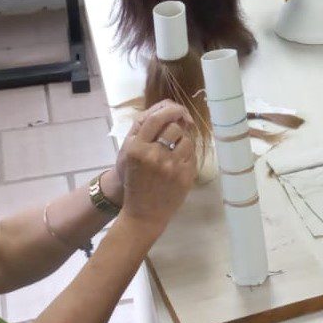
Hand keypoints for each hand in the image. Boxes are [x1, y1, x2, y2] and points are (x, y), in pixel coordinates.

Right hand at [114, 100, 197, 234]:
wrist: (143, 213)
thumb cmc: (136, 181)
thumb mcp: (130, 155)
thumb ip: (144, 133)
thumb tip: (168, 111)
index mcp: (136, 148)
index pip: (155, 119)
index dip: (169, 110)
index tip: (176, 110)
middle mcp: (153, 155)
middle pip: (173, 127)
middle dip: (176, 129)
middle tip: (174, 135)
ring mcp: (171, 166)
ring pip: (186, 140)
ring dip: (183, 142)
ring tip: (175, 152)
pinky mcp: (185, 175)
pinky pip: (192, 155)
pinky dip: (188, 156)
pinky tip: (179, 165)